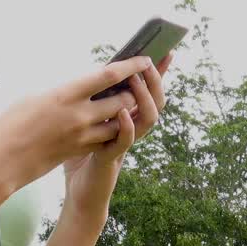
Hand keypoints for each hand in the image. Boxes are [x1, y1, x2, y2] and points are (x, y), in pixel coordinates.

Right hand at [0, 55, 152, 190]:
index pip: (108, 75)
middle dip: (133, 91)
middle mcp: (79, 114)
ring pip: (120, 122)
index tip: (143, 59)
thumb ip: (63, 92)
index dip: (130, 66)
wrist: (2, 160)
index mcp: (66, 93)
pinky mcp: (80, 151)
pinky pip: (107, 139)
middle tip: (136, 83)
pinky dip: (114, 130)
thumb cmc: (11, 124)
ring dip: (126, 112)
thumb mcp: (35, 97)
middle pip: (122, 100)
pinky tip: (112, 123)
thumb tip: (78, 89)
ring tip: (126, 103)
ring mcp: (82, 135)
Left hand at [61, 52, 172, 218]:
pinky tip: (122, 112)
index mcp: (127, 119)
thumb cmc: (80, 157)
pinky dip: (126, 126)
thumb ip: (92, 102)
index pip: (149, 92)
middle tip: (149, 62)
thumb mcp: (85, 123)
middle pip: (156, 102)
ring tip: (136, 79)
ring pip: (148, 119)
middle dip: (155, 81)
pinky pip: (125, 142)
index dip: (160, 74)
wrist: (80, 195)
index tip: (166, 51)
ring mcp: (124, 144)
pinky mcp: (112, 158)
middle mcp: (132, 130)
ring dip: (143, 98)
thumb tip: (89, 71)